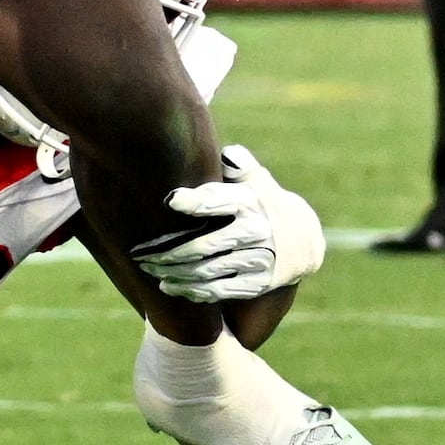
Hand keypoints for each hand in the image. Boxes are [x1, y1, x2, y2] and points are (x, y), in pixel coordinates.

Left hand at [134, 147, 329, 301]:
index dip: (195, 201)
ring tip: (150, 271)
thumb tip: (226, 152)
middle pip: (202, 246)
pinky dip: (192, 292)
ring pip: (206, 273)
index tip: (170, 201)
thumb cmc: (262, 202)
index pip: (219, 201)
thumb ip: (239, 164)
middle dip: (167, 253)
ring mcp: (257, 261)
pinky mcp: (257, 284)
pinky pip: (218, 291)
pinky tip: (170, 287)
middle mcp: (255, 233)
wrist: (304, 241)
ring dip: (174, 275)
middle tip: (141, 254)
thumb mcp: (257, 180)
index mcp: (249, 202)